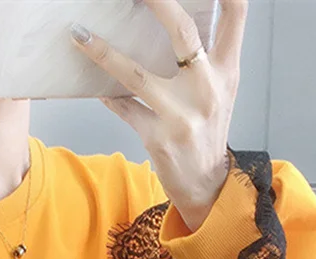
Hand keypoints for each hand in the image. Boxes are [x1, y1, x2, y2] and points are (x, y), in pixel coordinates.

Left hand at [71, 0, 247, 230]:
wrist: (206, 184)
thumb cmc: (207, 129)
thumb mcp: (220, 90)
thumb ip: (206, 55)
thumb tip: (173, 18)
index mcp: (227, 70)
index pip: (236, 13)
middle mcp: (208, 88)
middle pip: (183, 31)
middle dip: (157, 2)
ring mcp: (182, 115)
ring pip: (137, 74)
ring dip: (104, 52)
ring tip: (79, 35)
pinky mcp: (158, 138)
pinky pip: (124, 108)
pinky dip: (106, 94)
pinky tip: (91, 83)